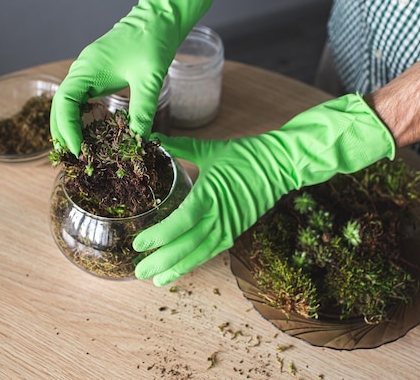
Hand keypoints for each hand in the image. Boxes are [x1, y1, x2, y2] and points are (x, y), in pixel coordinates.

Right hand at [50, 0, 238, 154]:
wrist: (159, 18)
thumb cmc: (152, 43)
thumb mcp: (149, 81)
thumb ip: (142, 112)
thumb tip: (138, 142)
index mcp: (86, 70)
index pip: (64, 105)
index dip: (68, 130)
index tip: (79, 151)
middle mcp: (81, 71)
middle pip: (60, 107)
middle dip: (63, 132)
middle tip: (73, 158)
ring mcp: (88, 72)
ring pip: (69, 104)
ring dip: (70, 126)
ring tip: (79, 150)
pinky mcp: (98, 74)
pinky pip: (82, 99)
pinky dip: (82, 117)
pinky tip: (91, 132)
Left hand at [133, 94, 395, 285]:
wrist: (281, 166)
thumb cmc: (246, 155)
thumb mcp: (210, 149)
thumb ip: (180, 147)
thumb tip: (153, 138)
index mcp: (210, 194)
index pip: (181, 221)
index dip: (159, 235)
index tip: (138, 243)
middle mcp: (219, 216)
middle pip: (187, 245)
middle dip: (162, 261)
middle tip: (139, 272)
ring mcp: (230, 227)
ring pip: (200, 254)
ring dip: (177, 268)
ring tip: (156, 280)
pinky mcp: (236, 231)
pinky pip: (212, 251)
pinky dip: (195, 261)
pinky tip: (180, 269)